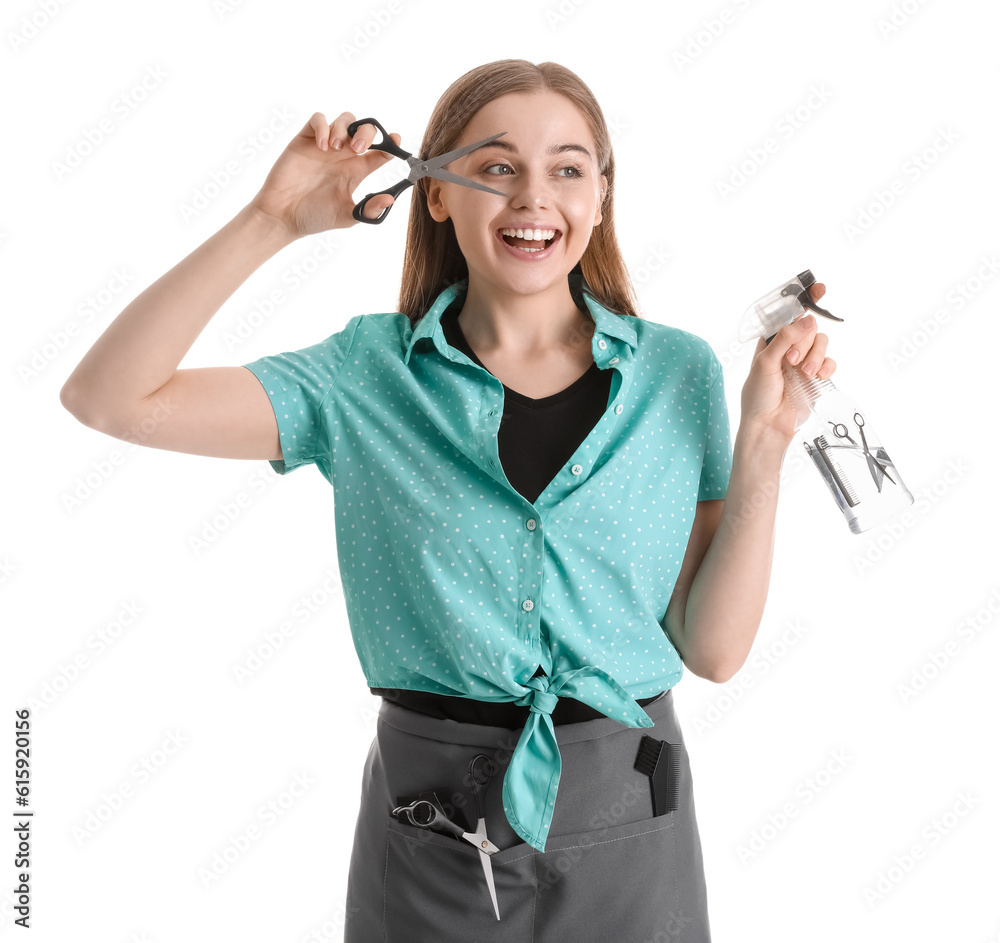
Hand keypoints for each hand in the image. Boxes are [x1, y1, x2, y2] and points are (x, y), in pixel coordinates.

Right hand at [249, 112, 399, 239]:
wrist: (284, 216)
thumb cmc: (315, 217)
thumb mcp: (347, 216)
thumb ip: (369, 209)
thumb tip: (390, 200)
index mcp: (356, 171)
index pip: (380, 152)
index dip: (391, 144)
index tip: (398, 141)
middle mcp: (343, 155)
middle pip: (364, 129)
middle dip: (367, 133)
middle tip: (358, 149)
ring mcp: (324, 146)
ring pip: (344, 120)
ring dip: (343, 129)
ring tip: (335, 149)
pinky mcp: (305, 140)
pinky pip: (317, 120)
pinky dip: (323, 127)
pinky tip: (322, 147)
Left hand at [739, 282, 837, 448]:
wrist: (768, 425)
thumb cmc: (758, 395)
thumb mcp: (764, 363)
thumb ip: (785, 340)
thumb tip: (807, 320)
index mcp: (771, 341)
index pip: (789, 314)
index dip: (804, 299)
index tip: (819, 288)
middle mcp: (789, 348)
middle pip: (810, 327)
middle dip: (804, 342)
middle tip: (791, 360)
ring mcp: (804, 361)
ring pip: (822, 343)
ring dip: (815, 356)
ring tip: (804, 373)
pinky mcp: (816, 376)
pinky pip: (830, 362)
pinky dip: (826, 367)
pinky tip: (817, 377)